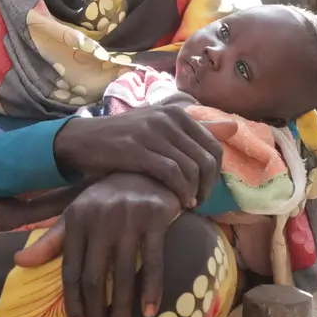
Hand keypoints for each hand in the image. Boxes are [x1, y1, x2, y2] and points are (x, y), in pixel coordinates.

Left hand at [14, 173, 182, 316]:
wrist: (145, 169)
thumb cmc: (106, 199)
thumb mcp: (75, 216)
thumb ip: (51, 242)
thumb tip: (18, 263)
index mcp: (76, 220)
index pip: (71, 269)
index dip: (72, 301)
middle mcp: (100, 219)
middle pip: (94, 276)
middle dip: (95, 311)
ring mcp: (128, 218)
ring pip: (122, 273)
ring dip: (122, 308)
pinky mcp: (154, 218)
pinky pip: (153, 261)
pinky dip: (151, 289)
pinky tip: (149, 311)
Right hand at [54, 106, 236, 207]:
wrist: (82, 140)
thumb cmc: (124, 138)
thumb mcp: (159, 127)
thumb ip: (195, 128)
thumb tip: (234, 126)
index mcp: (176, 112)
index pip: (214, 145)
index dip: (215, 172)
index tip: (205, 189)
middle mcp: (167, 118)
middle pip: (206, 159)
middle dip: (207, 186)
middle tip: (199, 201)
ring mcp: (152, 133)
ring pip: (191, 168)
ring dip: (194, 192)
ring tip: (188, 204)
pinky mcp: (137, 150)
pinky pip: (171, 174)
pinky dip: (180, 192)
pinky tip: (178, 203)